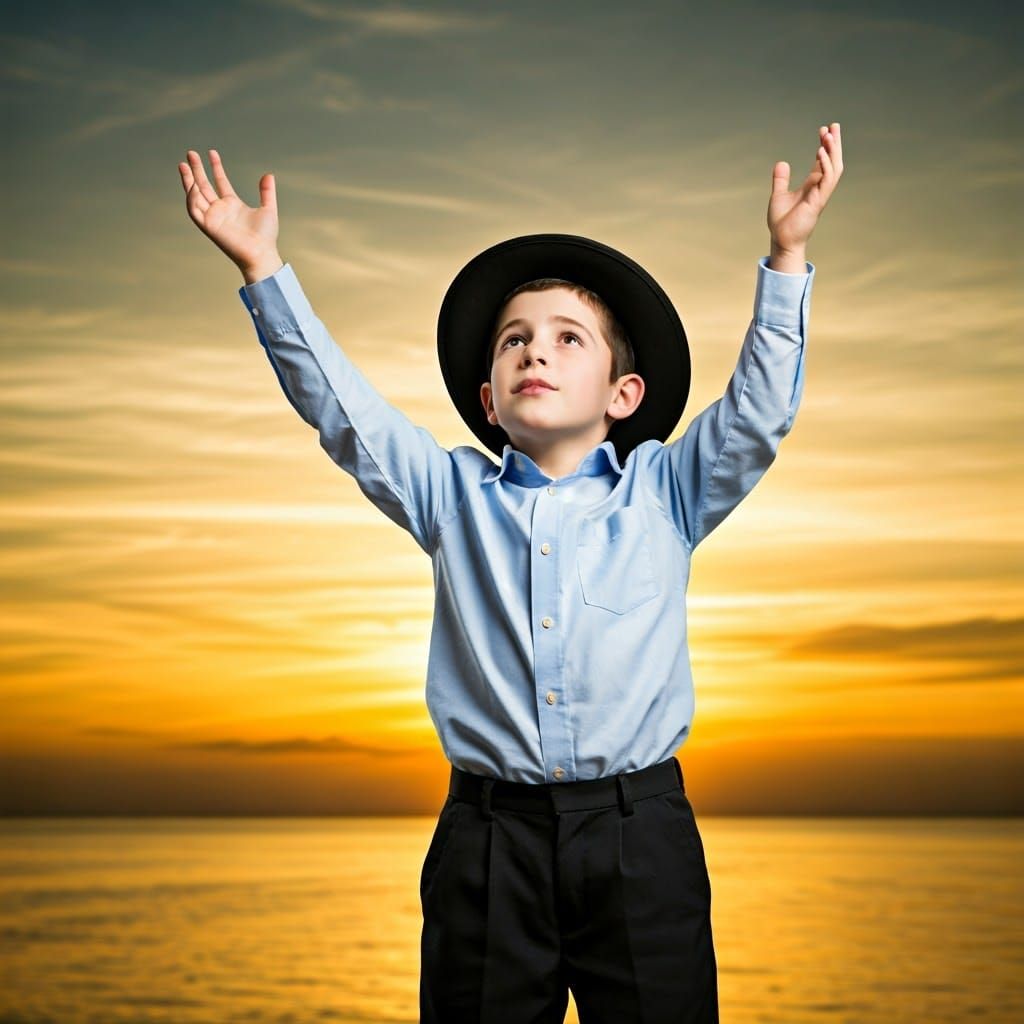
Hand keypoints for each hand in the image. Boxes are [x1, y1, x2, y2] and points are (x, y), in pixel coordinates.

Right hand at [178, 149, 279, 274]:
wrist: (261, 254)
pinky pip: (194, 211)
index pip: (220, 182)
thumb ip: (267, 192)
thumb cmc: (265, 237)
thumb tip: (269, 174)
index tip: (212, 152)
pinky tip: (193, 185)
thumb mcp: (268, 209)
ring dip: (188, 181)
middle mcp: (220, 210)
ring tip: (183, 164)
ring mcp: (213, 217)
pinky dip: (191, 198)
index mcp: (232, 204)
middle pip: (204, 186)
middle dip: (196, 170)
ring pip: (195, 196)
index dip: (215, 167)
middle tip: (191, 153)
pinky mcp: (208, 227)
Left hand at [767, 123, 843, 256]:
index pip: (823, 161)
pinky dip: (825, 165)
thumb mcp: (778, 195)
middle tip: (834, 125)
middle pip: (832, 161)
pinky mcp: (818, 201)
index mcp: (812, 185)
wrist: (781, 240)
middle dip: (834, 144)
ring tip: (829, 135)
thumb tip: (781, 163)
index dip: (824, 146)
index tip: (823, 130)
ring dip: (832, 151)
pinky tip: (820, 152)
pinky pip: (827, 180)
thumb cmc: (781, 222)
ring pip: (834, 168)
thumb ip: (781, 179)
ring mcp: (821, 194)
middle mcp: (819, 188)